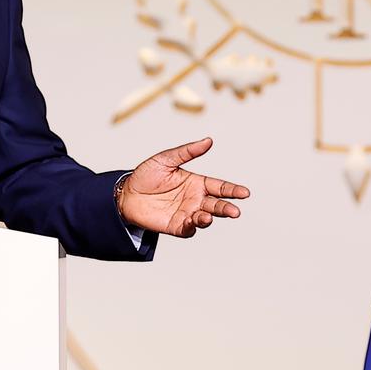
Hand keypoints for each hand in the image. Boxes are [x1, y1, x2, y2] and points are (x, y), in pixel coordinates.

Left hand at [118, 137, 249, 237]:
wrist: (125, 193)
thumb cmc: (146, 174)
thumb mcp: (166, 159)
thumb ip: (188, 152)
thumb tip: (209, 141)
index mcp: (196, 182)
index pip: (219, 187)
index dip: (232, 190)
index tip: (245, 193)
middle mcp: (195, 199)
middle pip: (217, 204)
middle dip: (227, 208)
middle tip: (235, 212)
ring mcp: (186, 213)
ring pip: (205, 218)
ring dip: (210, 218)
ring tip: (209, 216)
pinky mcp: (176, 226)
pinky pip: (189, 228)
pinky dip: (194, 226)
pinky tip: (195, 220)